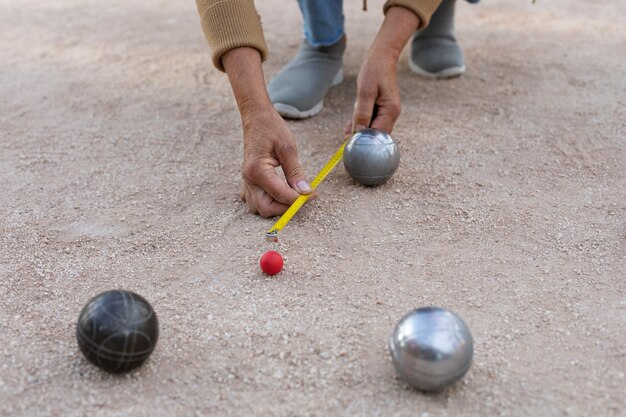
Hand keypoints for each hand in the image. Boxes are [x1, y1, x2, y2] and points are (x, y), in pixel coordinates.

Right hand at [241, 109, 313, 216]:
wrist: (256, 118)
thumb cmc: (271, 128)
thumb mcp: (288, 148)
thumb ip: (296, 172)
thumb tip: (305, 191)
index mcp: (257, 170)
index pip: (280, 194)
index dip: (299, 199)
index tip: (313, 195)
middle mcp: (249, 179)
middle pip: (266, 209)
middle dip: (286, 208)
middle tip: (303, 198)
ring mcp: (246, 181)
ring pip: (259, 208)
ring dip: (276, 207)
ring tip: (293, 195)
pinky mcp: (248, 181)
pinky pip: (255, 200)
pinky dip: (268, 201)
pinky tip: (280, 192)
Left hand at [344, 6, 420, 135]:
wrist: (381, 57)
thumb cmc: (374, 71)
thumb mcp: (365, 91)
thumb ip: (362, 112)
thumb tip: (359, 132)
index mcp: (390, 111)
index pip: (378, 134)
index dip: (365, 141)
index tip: (351, 145)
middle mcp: (391, 114)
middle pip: (376, 134)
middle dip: (362, 139)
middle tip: (346, 144)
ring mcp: (387, 112)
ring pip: (372, 128)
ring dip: (359, 132)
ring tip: (345, 138)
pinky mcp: (381, 108)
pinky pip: (370, 120)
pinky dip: (360, 124)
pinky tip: (348, 130)